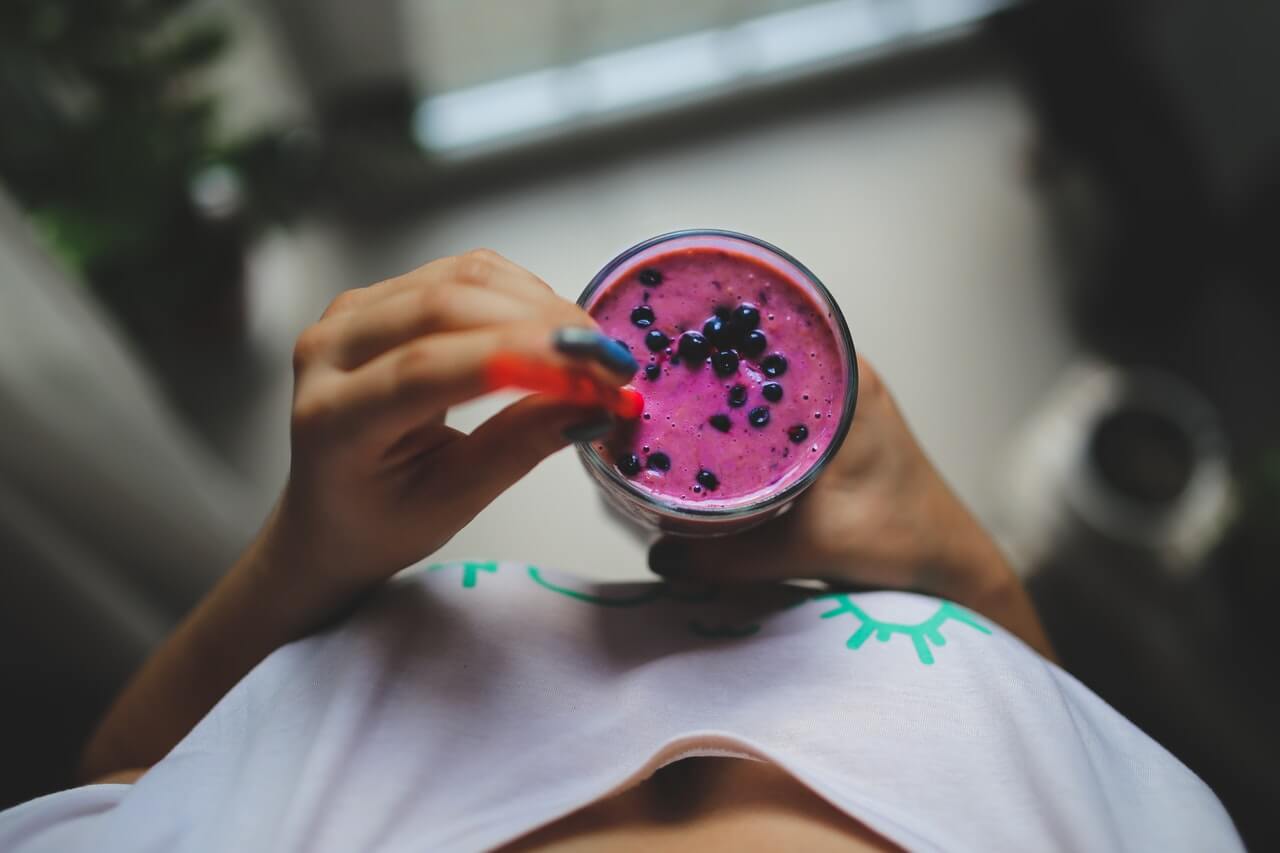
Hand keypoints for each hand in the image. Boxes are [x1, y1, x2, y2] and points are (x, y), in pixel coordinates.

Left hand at [269, 249, 636, 588]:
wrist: (330, 511)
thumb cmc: (382, 519)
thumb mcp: (454, 501)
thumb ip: (520, 445)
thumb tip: (595, 403)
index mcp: (333, 417)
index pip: (426, 369)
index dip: (518, 360)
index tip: (594, 376)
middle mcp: (329, 349)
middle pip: (445, 307)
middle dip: (543, 328)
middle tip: (611, 366)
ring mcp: (352, 313)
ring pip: (461, 278)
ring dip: (541, 306)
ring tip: (593, 353)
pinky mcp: (381, 296)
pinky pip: (462, 273)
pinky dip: (523, 295)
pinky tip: (557, 331)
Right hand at [649, 358, 1015, 604]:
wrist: (946, 563)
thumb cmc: (898, 542)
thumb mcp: (806, 547)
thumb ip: (729, 556)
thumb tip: (658, 557)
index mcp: (844, 379)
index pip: (767, 331)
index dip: (712, 332)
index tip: (662, 342)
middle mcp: (843, 371)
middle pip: (758, 348)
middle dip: (705, 358)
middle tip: (649, 374)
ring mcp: (839, 392)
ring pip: (765, 373)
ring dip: (722, 384)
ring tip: (664, 395)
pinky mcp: (832, 419)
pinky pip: (775, 399)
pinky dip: (742, 410)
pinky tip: (704, 428)